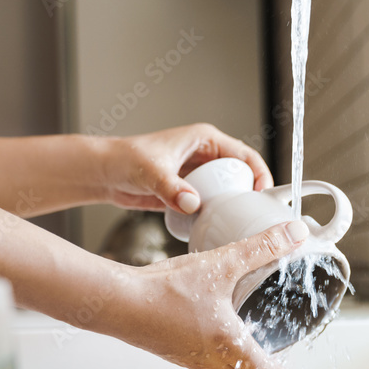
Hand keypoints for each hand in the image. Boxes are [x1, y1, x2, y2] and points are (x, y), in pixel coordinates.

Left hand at [102, 123, 274, 213]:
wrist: (105, 174)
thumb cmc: (125, 160)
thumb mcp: (150, 172)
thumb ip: (170, 187)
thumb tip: (193, 203)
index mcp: (204, 139)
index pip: (244, 154)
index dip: (259, 173)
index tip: (263, 194)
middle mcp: (205, 155)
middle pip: (241, 174)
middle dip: (250, 194)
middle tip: (254, 216)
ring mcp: (198, 174)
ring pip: (228, 190)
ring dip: (235, 206)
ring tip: (241, 225)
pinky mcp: (189, 190)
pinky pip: (212, 202)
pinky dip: (218, 214)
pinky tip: (219, 229)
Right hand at [111, 219, 309, 368]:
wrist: (119, 302)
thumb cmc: (164, 292)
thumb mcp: (222, 264)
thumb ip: (262, 248)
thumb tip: (292, 235)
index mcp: (231, 348)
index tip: (297, 368)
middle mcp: (213, 361)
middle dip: (267, 365)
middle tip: (281, 349)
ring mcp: (192, 359)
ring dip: (242, 358)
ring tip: (252, 338)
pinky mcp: (176, 351)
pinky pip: (206, 360)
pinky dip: (218, 351)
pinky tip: (214, 327)